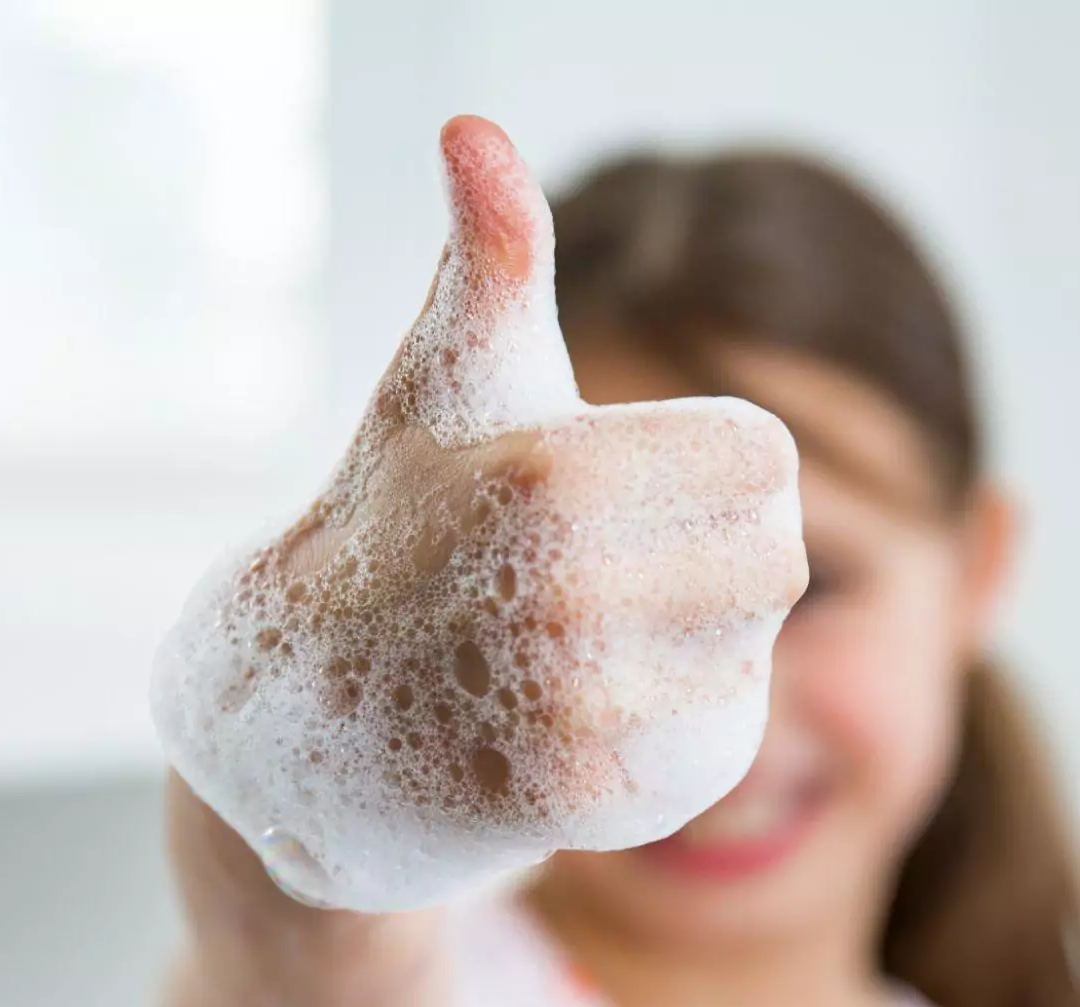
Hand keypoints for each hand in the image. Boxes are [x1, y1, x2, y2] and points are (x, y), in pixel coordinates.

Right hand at [153, 116, 804, 910]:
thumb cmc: (399, 522)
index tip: (628, 489)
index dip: (707, 469)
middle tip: (612, 574)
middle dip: (709, 559)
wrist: (304, 717)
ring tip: (588, 647)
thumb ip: (493, 260)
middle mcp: (566, 591)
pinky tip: (586, 715)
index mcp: (552, 471)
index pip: (764, 459)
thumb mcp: (444, 388)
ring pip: (751, 658)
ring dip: (693, 652)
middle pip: (775, 560)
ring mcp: (574, 707)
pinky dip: (674, 733)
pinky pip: (719, 752)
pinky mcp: (584, 802)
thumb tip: (476, 130)